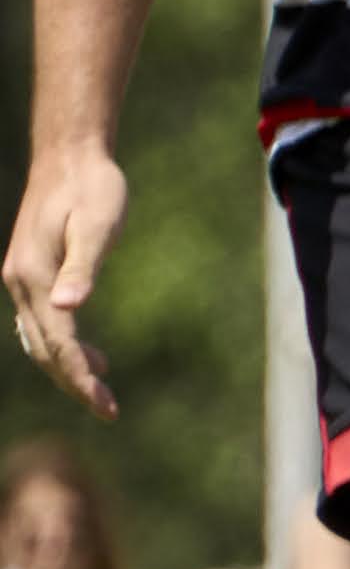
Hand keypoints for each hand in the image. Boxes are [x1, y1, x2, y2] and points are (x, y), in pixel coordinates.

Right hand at [6, 151, 129, 417]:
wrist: (69, 157)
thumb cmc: (92, 188)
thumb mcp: (98, 224)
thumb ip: (84, 266)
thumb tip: (71, 306)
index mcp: (35, 276)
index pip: (58, 342)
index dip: (80, 377)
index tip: (107, 407)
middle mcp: (21, 282)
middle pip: (44, 348)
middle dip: (74, 382)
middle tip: (109, 411)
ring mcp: (22, 278)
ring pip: (40, 338)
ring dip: (67, 367)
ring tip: (101, 392)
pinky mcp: (32, 273)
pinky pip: (42, 322)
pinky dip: (63, 345)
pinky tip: (93, 355)